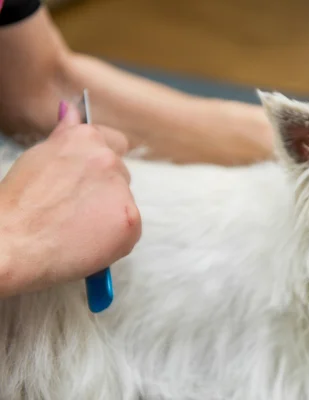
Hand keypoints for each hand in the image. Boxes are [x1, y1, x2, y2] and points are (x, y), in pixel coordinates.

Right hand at [0, 101, 140, 296]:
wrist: (13, 245)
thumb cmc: (18, 205)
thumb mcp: (38, 157)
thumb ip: (64, 135)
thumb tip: (72, 109)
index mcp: (86, 138)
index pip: (116, 142)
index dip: (103, 162)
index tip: (91, 178)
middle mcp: (109, 159)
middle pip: (121, 175)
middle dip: (104, 191)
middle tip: (74, 209)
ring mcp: (122, 190)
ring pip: (125, 202)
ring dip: (109, 215)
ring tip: (76, 228)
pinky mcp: (131, 220)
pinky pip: (130, 228)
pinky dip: (115, 238)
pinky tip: (87, 242)